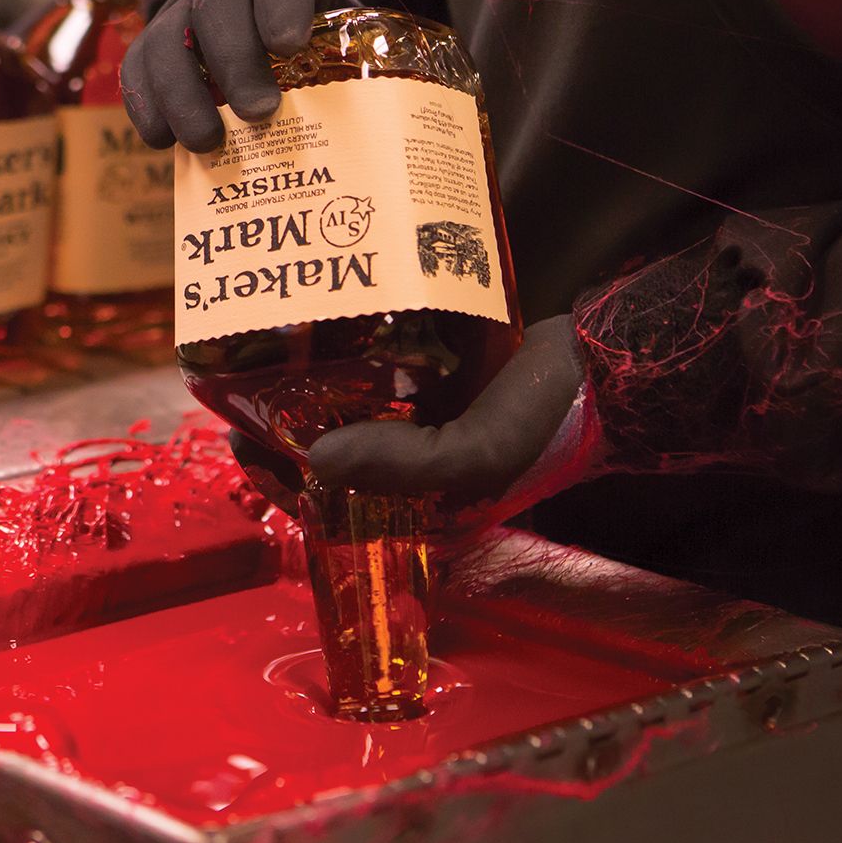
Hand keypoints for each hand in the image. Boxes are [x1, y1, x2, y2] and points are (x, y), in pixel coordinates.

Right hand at [121, 0, 339, 151]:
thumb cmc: (292, 42)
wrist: (239, 15)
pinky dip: (145, 107)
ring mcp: (178, 14)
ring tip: (208, 142)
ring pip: (166, 42)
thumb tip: (371, 121)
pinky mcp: (147, 46)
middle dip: (236, 62)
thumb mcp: (325, 35)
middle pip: (217, 9)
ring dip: (184, 95)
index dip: (282, 9)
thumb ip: (341, 62)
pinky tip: (163, 140)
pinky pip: (135, 70)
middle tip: (259, 112)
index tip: (290, 47)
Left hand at [227, 316, 600, 537]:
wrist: (603, 369)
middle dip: (283, 429)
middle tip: (240, 385)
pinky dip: (347, 361)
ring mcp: (419, 428)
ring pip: (346, 416)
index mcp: (416, 512)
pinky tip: (319, 331)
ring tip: (268, 354)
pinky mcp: (430, 386)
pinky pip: (376, 379)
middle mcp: (410, 473)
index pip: (326, 507)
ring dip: (308, 393)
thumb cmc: (547, 427)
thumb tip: (316, 460)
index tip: (239, 435)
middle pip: (327, 458)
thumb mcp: (475, 458)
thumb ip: (399, 466)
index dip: (275, 477)